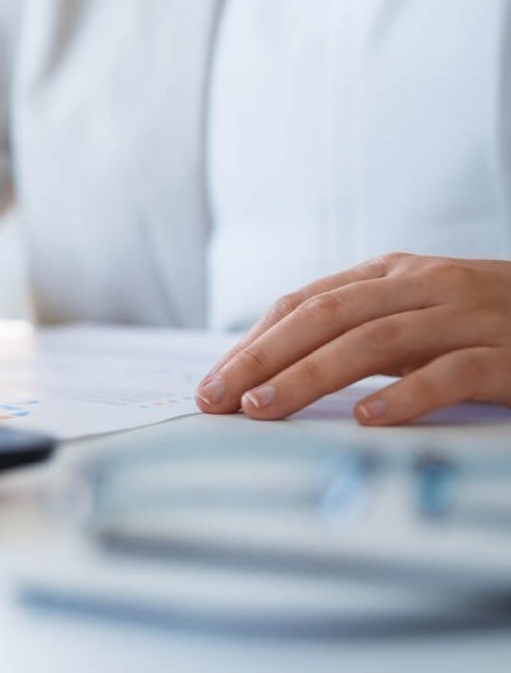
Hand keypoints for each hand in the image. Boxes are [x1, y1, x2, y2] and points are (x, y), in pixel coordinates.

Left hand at [195, 253, 510, 424]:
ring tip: (265, 408)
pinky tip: (369, 419)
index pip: (305, 302)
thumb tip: (272, 373)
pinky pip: (452, 372)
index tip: (212, 383)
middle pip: (325, 316)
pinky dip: (407, 395)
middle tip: (218, 398)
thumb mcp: (419, 321)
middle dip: (262, 358)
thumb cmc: (491, 328)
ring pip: (374, 340)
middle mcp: (425, 286)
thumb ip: (359, 335)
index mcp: (394, 274)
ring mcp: (470, 316)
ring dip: (310, 375)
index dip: (253, 342)